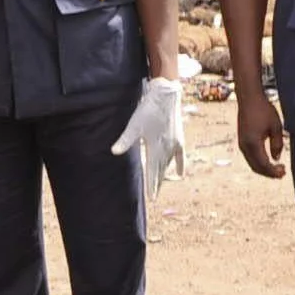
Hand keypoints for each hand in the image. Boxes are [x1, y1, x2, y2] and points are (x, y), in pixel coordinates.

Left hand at [112, 77, 186, 194]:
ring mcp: (174, 144)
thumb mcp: (134, 125)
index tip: (151, 198)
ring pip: (169, 165)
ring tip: (161, 185)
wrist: (166, 96)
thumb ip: (125, 140)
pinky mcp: (179, 139)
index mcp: (155, 147)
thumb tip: (114, 152)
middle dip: (157, 184)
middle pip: (161, 171)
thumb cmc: (148, 110)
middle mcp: (167, 149)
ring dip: (165, 175)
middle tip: (154, 197)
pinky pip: (180, 156)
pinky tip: (180, 175)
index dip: (152, 185)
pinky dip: (179, 165)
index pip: (153, 172)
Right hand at [236, 89, 287, 179]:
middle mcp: (245, 146)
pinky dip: (259, 163)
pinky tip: (268, 160)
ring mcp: (241, 144)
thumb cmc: (264, 110)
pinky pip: (250, 158)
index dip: (274, 171)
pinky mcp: (242, 141)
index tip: (284, 172)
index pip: (264, 164)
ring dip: (264, 169)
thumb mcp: (276, 126)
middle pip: (256, 167)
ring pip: (252, 164)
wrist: (249, 99)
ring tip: (277, 169)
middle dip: (269, 173)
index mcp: (253, 143)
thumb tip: (276, 158)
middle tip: (282, 173)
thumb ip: (277, 144)